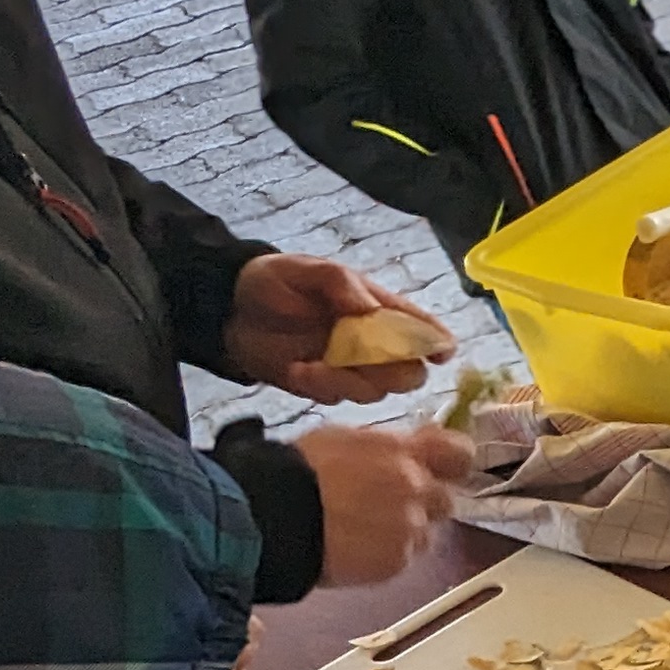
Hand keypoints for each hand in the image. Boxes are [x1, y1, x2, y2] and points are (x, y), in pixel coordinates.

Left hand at [228, 253, 439, 401]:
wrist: (228, 309)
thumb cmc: (273, 281)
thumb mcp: (306, 270)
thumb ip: (340, 284)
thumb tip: (372, 309)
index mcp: (376, 307)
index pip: (420, 328)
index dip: (438, 343)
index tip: (441, 354)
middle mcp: (371, 341)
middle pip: (410, 372)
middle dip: (393, 372)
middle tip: (359, 359)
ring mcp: (348, 367)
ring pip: (376, 391)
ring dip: (348, 382)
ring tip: (310, 366)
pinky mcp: (323, 386)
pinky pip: (340, 399)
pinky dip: (322, 388)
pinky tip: (297, 370)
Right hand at [298, 423, 472, 589]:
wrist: (273, 516)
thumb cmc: (295, 472)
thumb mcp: (343, 439)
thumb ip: (386, 446)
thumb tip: (410, 447)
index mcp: (401, 451)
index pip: (459, 453)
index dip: (455, 463)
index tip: (448, 468)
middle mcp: (414, 487)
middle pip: (444, 500)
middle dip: (424, 505)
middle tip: (390, 507)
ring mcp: (407, 527)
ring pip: (426, 533)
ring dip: (405, 533)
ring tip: (365, 532)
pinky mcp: (395, 561)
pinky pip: (404, 559)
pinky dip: (387, 556)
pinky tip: (356, 549)